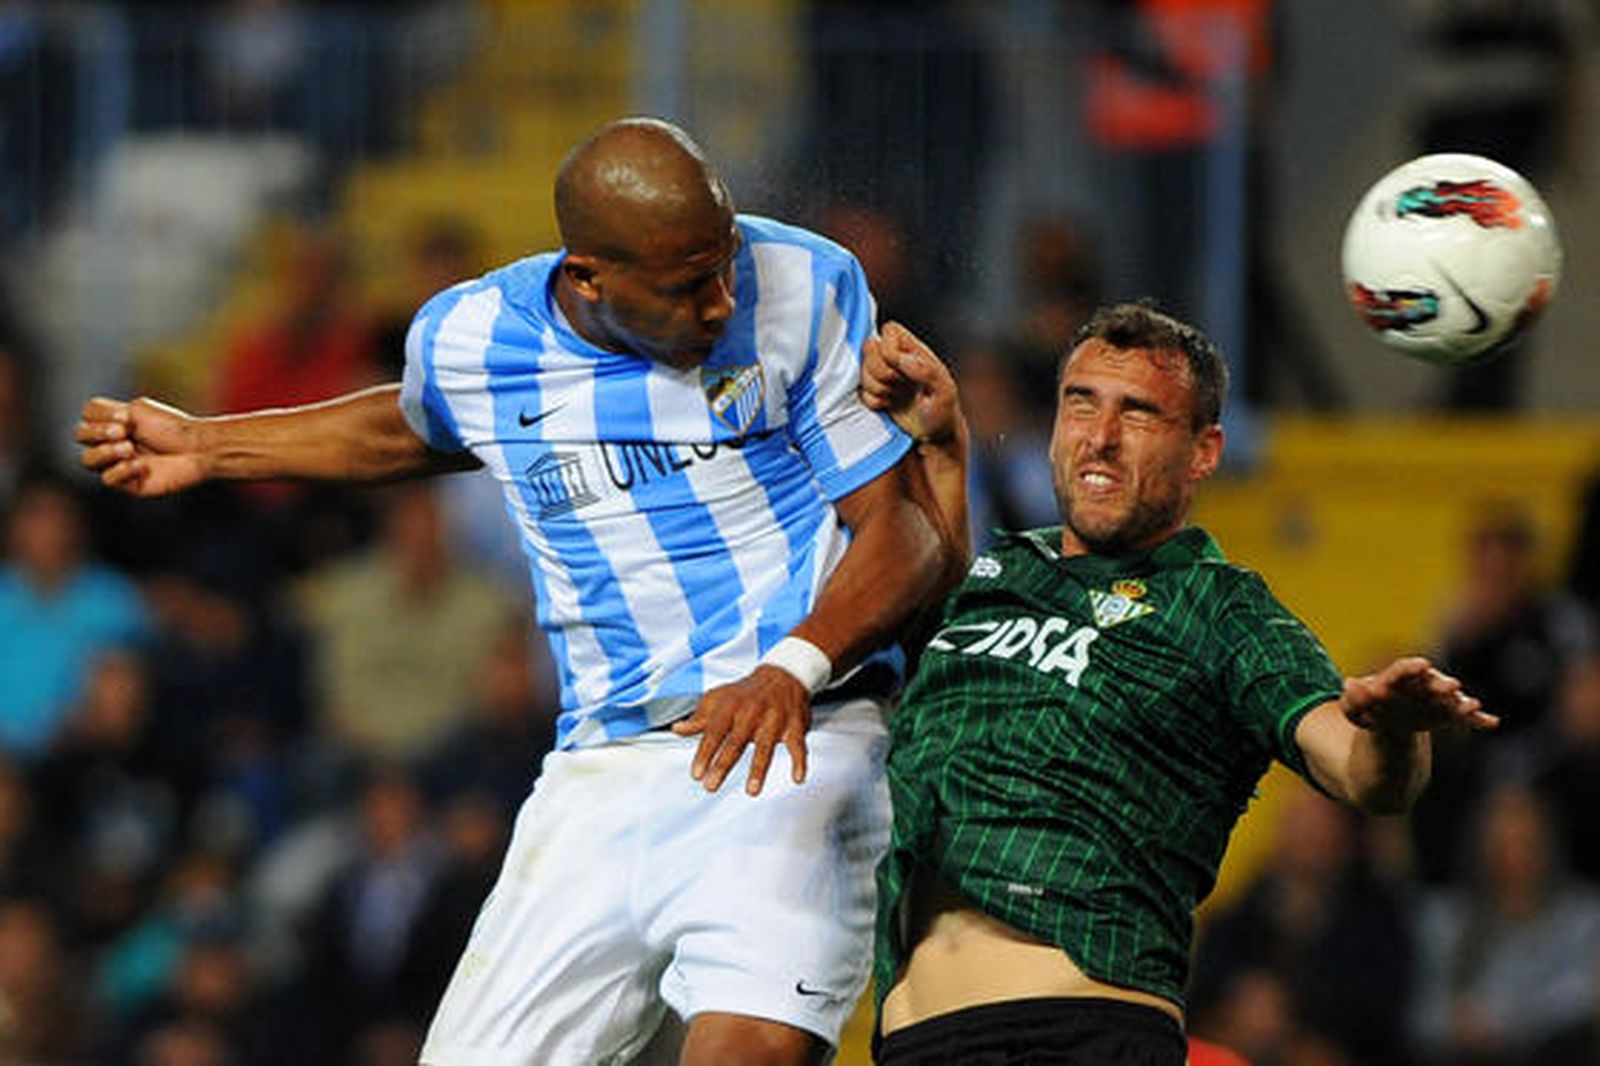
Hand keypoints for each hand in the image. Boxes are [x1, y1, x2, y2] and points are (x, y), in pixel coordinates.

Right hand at [76, 397, 209, 495]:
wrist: (197, 449)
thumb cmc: (171, 427)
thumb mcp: (137, 409)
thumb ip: (105, 412)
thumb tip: (86, 424)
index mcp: (113, 422)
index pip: (85, 417)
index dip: (99, 416)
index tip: (125, 417)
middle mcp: (112, 442)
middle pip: (80, 436)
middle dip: (98, 432)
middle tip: (123, 432)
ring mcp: (118, 464)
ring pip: (87, 460)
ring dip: (105, 451)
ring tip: (129, 448)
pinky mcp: (128, 484)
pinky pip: (108, 479)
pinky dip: (123, 470)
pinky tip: (142, 465)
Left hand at [671, 666, 811, 794]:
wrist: (783, 674)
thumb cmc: (746, 692)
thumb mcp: (718, 698)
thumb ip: (699, 718)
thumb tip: (677, 729)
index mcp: (730, 707)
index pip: (713, 732)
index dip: (704, 753)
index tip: (696, 774)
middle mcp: (752, 712)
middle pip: (736, 742)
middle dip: (723, 765)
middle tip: (711, 785)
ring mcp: (774, 719)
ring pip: (766, 746)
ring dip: (759, 769)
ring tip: (751, 791)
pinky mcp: (794, 725)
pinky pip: (798, 745)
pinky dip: (800, 761)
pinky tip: (797, 778)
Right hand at [860, 321, 960, 446]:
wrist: (933, 437)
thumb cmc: (944, 412)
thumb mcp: (944, 392)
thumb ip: (927, 371)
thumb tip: (905, 359)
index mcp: (915, 350)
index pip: (889, 330)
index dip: (889, 348)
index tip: (900, 366)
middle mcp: (897, 358)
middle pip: (869, 347)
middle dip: (881, 371)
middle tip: (898, 384)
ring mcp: (884, 375)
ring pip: (863, 371)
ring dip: (878, 388)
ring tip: (896, 396)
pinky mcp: (874, 392)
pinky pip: (861, 392)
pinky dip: (874, 402)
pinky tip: (889, 405)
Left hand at [1342, 656, 1496, 733]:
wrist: (1387, 725)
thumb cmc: (1369, 710)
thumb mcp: (1354, 709)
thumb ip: (1352, 698)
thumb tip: (1348, 684)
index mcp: (1397, 678)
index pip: (1403, 670)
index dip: (1411, 668)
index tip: (1421, 666)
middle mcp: (1421, 684)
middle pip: (1431, 682)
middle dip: (1441, 684)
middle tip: (1451, 686)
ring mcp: (1436, 698)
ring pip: (1450, 699)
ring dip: (1461, 702)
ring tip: (1473, 706)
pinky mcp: (1448, 714)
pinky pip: (1464, 716)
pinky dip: (1477, 719)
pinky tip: (1492, 722)